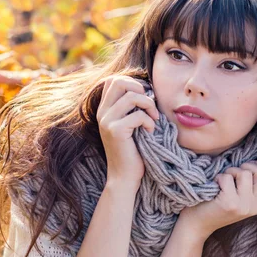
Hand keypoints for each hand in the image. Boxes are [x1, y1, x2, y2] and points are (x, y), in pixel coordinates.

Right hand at [97, 75, 159, 193]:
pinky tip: (151, 131)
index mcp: (104, 109)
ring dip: (149, 105)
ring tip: (154, 118)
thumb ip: (130, 107)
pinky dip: (150, 122)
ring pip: (131, 97)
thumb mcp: (128, 124)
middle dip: (140, 89)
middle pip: (119, 82)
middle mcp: (102, 113)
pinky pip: (138, 115)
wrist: (124, 176)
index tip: (144, 96)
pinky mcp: (115, 131)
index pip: (113, 80)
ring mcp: (107, 121)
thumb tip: (146, 87)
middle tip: (149, 104)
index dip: (132, 82)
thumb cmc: (132, 150)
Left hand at [179, 160, 256, 241]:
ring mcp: (243, 206)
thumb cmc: (215, 205)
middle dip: (247, 166)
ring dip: (231, 171)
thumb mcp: (239, 198)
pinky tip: (215, 185)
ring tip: (222, 180)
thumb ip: (250, 185)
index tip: (247, 167)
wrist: (197, 225)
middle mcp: (255, 206)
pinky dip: (219, 177)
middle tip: (233, 174)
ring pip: (245, 173)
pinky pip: (227, 178)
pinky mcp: (229, 203)